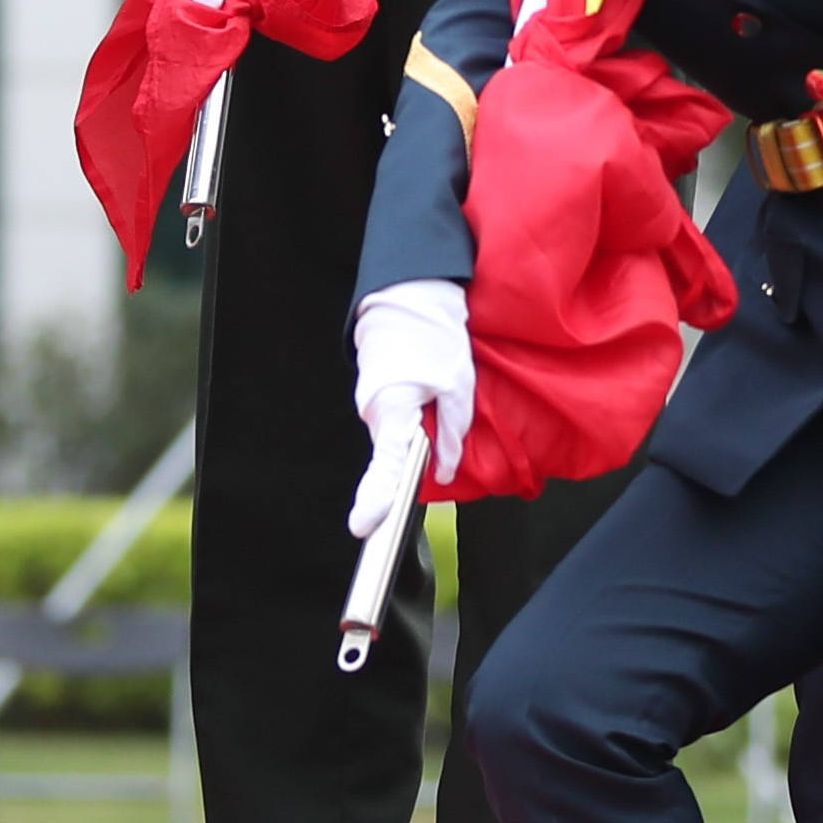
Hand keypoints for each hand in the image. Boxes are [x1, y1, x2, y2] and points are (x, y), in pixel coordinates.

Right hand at [350, 278, 475, 518]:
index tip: (364, 526)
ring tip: (437, 399)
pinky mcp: (376, 397)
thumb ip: (452, 433)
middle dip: (410, 465)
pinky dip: (409, 423)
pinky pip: (393, 423)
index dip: (377, 498)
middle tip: (430, 455)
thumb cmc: (434, 335)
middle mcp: (373, 410)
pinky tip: (425, 400)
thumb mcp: (458, 385)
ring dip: (415, 436)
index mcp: (392, 408)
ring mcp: (370, 404)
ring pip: (395, 438)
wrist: (407, 296)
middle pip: (392, 456)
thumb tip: (443, 469)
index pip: (385, 464)